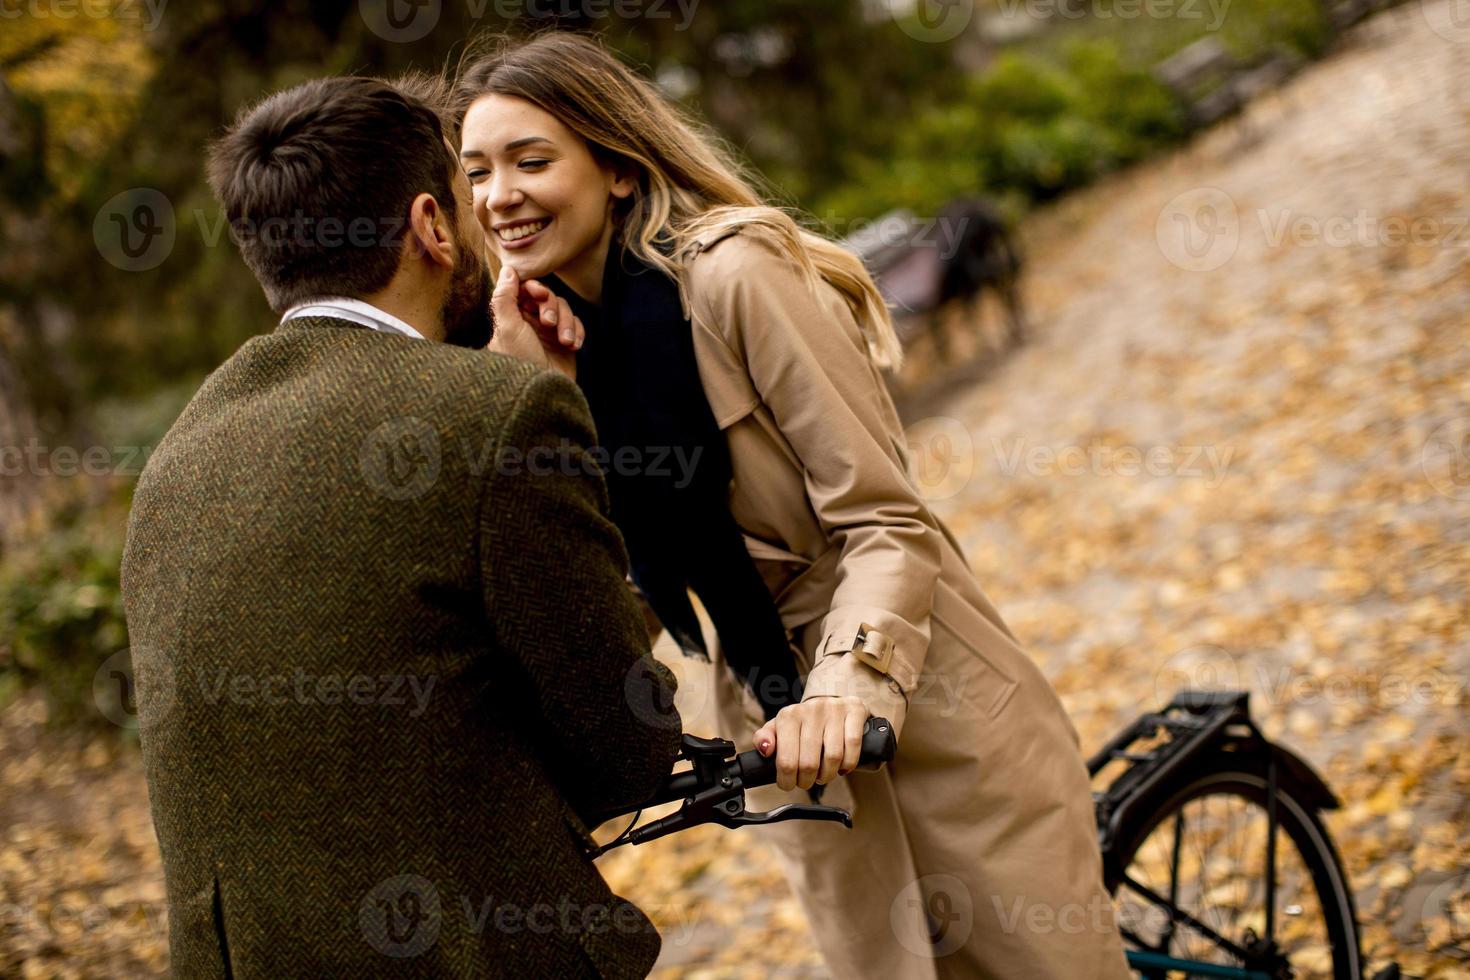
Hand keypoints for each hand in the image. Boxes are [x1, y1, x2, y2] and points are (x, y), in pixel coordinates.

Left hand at [489, 264, 583, 380]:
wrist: (540, 393)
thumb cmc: (519, 361)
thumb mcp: (507, 326)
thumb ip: (505, 296)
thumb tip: (508, 269)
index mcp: (512, 317)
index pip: (525, 290)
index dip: (534, 288)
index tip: (538, 293)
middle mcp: (530, 323)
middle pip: (547, 297)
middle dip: (551, 306)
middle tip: (548, 322)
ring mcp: (549, 333)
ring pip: (564, 310)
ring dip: (566, 323)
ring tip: (563, 341)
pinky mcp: (566, 344)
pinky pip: (578, 326)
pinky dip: (577, 333)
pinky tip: (573, 346)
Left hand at [753, 696, 868, 791]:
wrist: (829, 701)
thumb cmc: (802, 723)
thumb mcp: (778, 728)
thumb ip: (763, 738)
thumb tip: (765, 749)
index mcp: (788, 716)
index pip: (786, 761)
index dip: (787, 780)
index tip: (789, 784)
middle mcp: (811, 710)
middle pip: (809, 763)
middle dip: (807, 781)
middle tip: (806, 781)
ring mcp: (834, 709)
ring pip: (833, 757)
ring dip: (828, 775)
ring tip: (823, 775)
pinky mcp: (854, 710)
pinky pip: (853, 746)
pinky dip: (848, 763)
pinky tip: (842, 766)